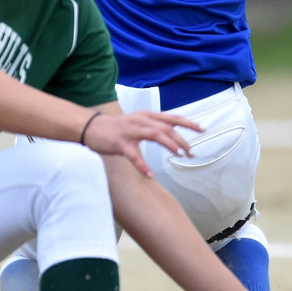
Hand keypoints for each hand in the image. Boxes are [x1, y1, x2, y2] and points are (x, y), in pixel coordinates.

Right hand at [81, 109, 201, 176]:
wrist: (90, 126)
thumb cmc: (115, 127)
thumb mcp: (136, 122)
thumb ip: (152, 126)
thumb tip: (170, 134)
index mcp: (146, 116)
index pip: (171, 118)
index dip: (187, 123)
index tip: (202, 129)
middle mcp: (141, 121)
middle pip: (167, 128)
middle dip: (181, 140)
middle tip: (191, 152)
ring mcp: (130, 131)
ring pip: (155, 135)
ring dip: (169, 145)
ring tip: (179, 155)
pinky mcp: (120, 143)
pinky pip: (134, 156)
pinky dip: (143, 165)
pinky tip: (150, 174)